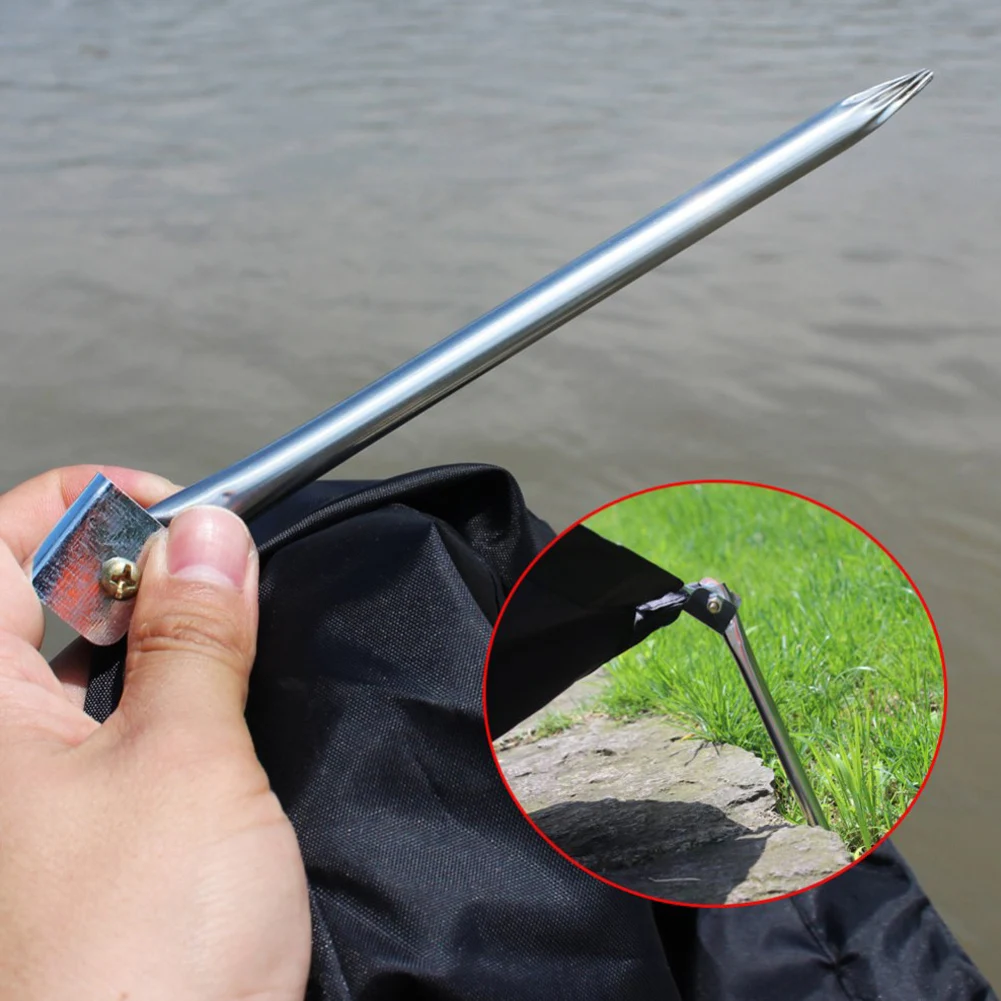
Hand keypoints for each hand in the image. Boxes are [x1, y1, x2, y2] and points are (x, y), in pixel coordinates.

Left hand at [0, 466, 310, 1000]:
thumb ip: (196, 635)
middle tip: (225, 579)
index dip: (94, 505)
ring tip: (229, 643)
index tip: (187, 513)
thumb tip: (210, 535)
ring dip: (156, 635)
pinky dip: (155, 696)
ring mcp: (21, 793)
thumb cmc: (135, 969)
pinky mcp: (61, 833)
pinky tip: (211, 712)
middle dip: (139, 569)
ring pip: (75, 662)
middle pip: (36, 596)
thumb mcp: (187, 765)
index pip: (5, 543)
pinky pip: (98, 727)